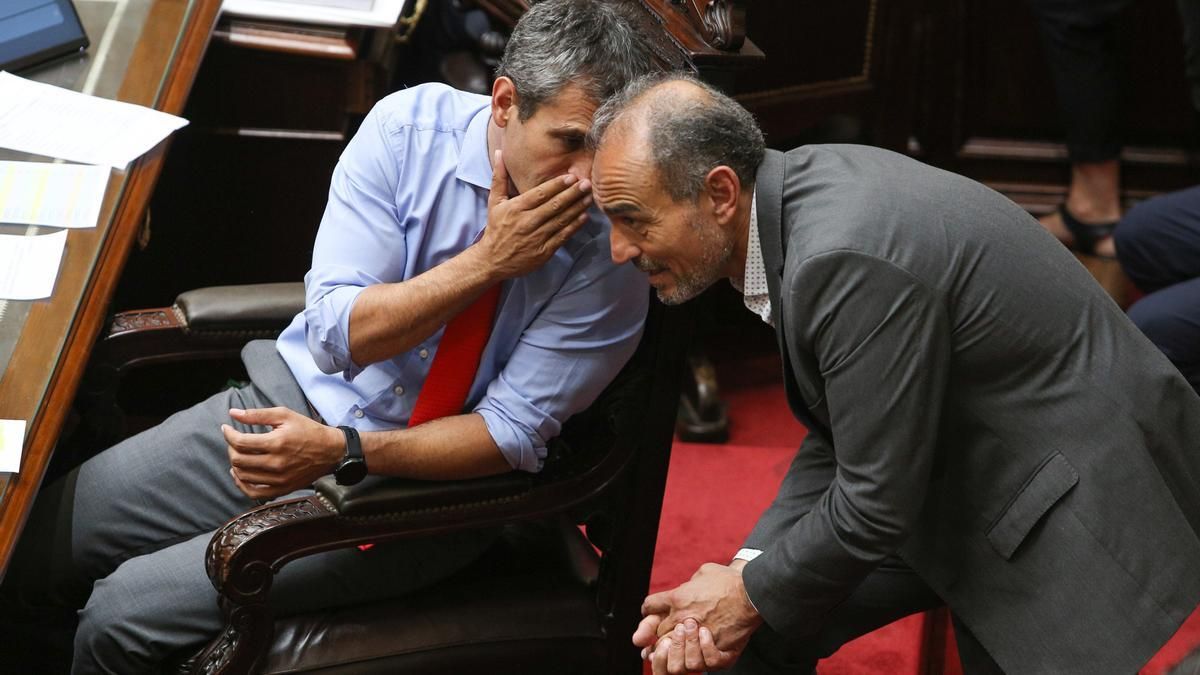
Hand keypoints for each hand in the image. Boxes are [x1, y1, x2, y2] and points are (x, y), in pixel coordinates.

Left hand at [221, 407, 344, 499]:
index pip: (240, 442)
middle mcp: (276, 463)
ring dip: (235, 464)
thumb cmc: (308, 431)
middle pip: (238, 460)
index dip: (228, 434)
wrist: (331, 451)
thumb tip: (233, 413)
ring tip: (238, 455)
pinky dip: (242, 485)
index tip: (226, 429)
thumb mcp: (285, 415)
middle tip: (234, 441)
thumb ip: (257, 414)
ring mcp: (279, 479)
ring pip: (243, 476)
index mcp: (277, 442)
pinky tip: (240, 474)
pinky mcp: (282, 488)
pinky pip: (254, 493)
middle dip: (230, 448)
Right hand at [476, 149, 592, 278]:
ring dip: (577, 208)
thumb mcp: (494, 202)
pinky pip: (562, 236)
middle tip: (587, 183)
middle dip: (572, 194)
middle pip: (554, 205)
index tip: (571, 176)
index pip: (540, 194)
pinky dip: (574, 226)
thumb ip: (499, 177)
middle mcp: (527, 222)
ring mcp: (536, 238)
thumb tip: (499, 152)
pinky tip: (584, 217)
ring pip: (561, 220)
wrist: (492, 260)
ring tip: (589, 197)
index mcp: (516, 208)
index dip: (557, 185)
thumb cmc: (496, 228)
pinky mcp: (544, 252)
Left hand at [633, 562, 762, 671]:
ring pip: (672, 653)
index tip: (653, 614)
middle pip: (656, 632)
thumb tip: (686, 587)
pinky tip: (699, 652)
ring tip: (677, 649)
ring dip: (672, 651)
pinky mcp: (714, 649)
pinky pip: (697, 662)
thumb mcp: (703, 571)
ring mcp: (697, 636)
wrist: (752, 593)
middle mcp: (683, 618)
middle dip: (656, 635)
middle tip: (661, 638)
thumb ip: (689, 582)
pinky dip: (696, 658)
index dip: (649, 611)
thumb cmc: (729, 580)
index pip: (649, 607)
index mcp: (677, 598)